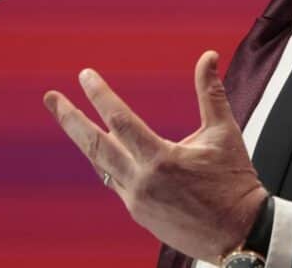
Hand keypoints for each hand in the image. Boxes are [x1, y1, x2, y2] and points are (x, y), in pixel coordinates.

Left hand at [43, 50, 268, 261]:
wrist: (240, 234)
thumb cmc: (235, 183)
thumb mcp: (224, 133)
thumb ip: (211, 92)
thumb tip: (208, 57)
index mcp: (161, 161)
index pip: (120, 121)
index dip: (100, 95)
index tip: (85, 76)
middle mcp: (141, 182)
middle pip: (94, 146)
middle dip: (69, 119)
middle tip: (51, 97)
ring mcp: (136, 201)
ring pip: (100, 164)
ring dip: (84, 140)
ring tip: (69, 118)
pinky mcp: (139, 214)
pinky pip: (115, 181)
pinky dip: (108, 162)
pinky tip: (105, 148)